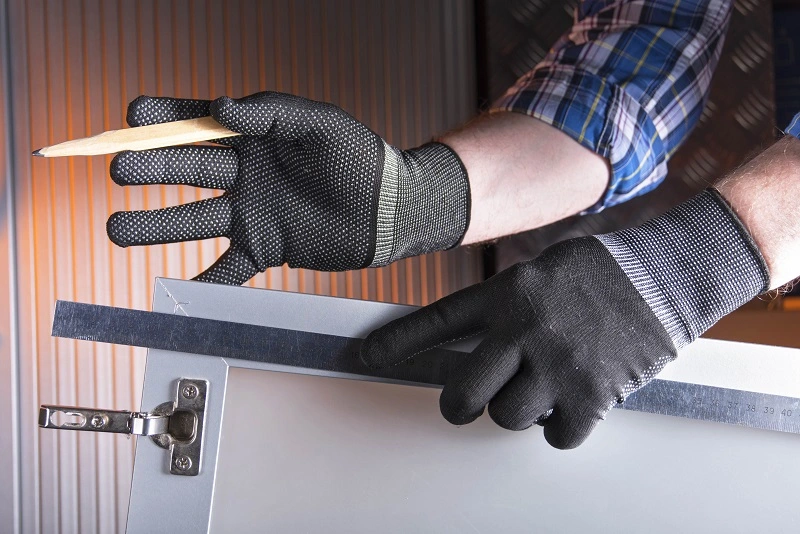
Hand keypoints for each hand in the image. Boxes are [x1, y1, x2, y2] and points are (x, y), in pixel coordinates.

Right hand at [106, 92, 469, 283]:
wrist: (390, 211)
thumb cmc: (361, 160)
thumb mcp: (321, 124)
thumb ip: (272, 110)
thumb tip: (220, 106)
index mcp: (255, 137)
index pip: (199, 123)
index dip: (165, 118)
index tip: (133, 116)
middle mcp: (245, 174)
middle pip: (186, 169)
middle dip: (150, 168)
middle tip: (119, 170)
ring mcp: (251, 213)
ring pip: (193, 219)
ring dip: (154, 225)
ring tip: (115, 230)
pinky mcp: (265, 248)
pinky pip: (226, 268)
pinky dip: (202, 282)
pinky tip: (174, 291)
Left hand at [361, 190, 768, 448]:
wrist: (663, 275)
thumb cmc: (600, 271)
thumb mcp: (539, 271)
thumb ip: (503, 304)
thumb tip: (472, 341)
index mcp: (506, 295)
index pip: (437, 321)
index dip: (398, 342)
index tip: (366, 356)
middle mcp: (522, 330)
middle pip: (462, 393)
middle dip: (456, 406)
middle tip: (462, 405)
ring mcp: (556, 364)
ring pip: (506, 418)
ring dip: (516, 412)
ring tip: (537, 391)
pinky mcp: (592, 393)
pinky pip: (556, 436)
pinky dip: (561, 428)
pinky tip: (572, 404)